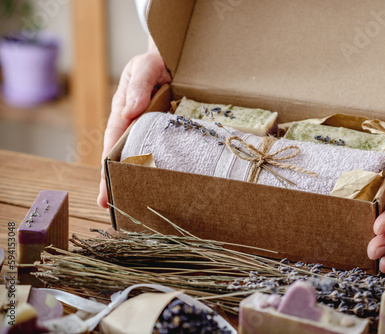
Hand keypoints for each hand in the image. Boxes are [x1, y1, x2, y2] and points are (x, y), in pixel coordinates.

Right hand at [97, 46, 170, 207]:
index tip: (105, 188)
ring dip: (132, 179)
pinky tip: (153, 185)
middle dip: (113, 180)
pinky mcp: (160, 133)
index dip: (107, 166)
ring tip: (127, 205)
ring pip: (136, 158)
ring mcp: (145, 130)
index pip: (112, 143)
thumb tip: (131, 111)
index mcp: (121, 111)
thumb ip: (138, 87)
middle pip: (119, 156)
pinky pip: (155, 152)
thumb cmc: (154, 63)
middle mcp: (130, 124)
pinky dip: (152, 168)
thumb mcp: (145, 68)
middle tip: (109, 207)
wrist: (171, 61)